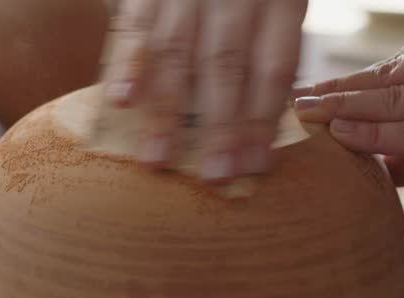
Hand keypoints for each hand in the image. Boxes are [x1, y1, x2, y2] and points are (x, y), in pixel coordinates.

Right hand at [103, 0, 307, 181]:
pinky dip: (126, 64)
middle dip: (219, 127)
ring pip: (174, 51)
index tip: (255, 165)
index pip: (271, 67)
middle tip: (214, 175)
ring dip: (165, 110)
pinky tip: (122, 101)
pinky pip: (134, 25)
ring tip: (158, 159)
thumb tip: (266, 128)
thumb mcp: (281, 5)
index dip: (262, 120)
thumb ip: (275, 52)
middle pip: (224, 65)